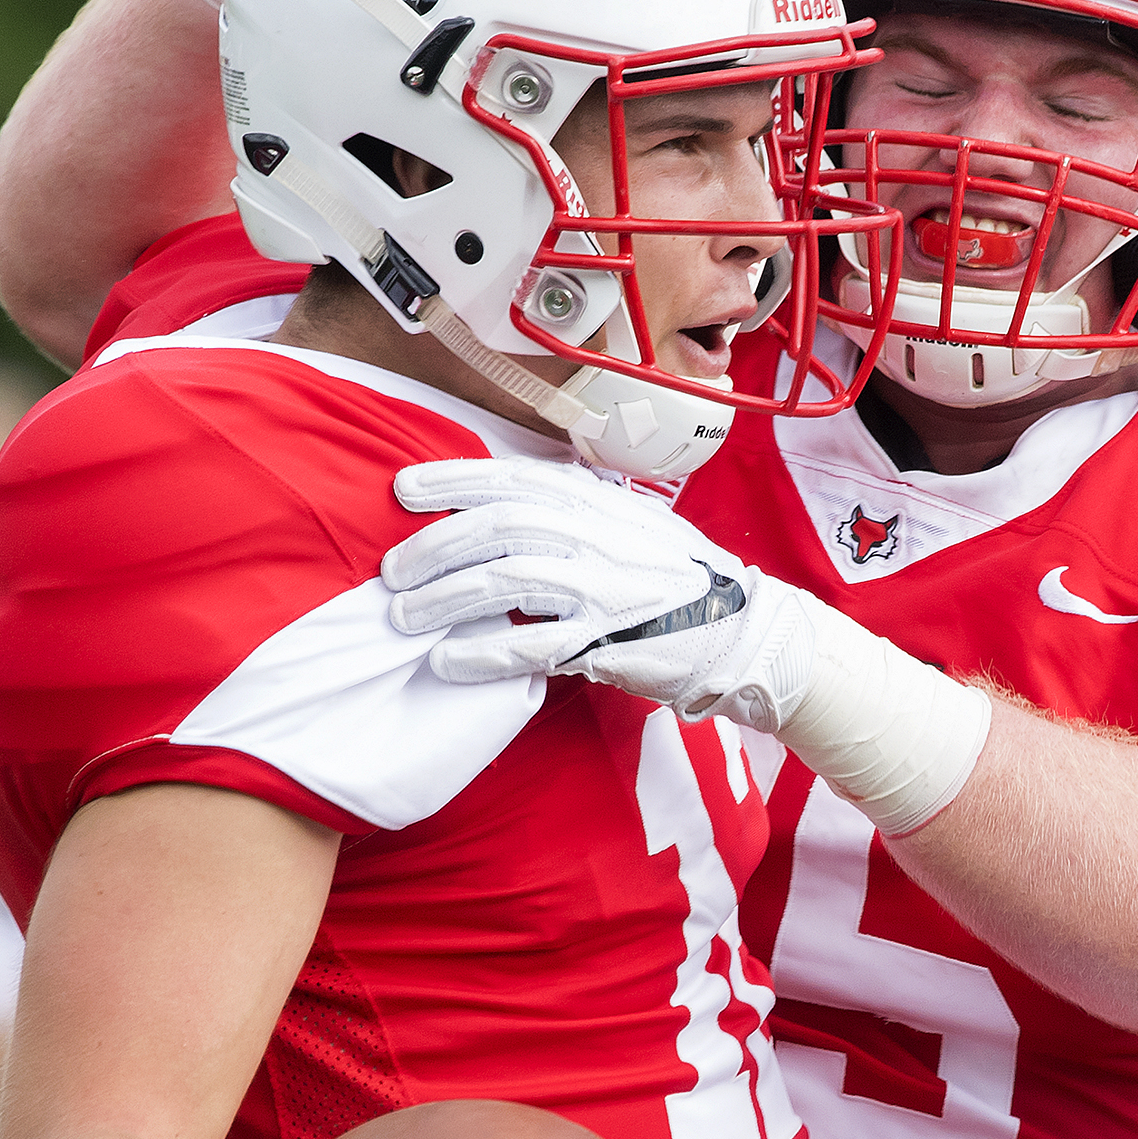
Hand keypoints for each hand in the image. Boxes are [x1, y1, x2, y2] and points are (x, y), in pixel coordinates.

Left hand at [385, 459, 819, 730]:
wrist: (745, 631)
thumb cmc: (678, 581)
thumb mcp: (630, 525)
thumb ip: (575, 511)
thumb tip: (504, 503)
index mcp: (601, 501)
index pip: (515, 478)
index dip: (454, 479)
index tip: (404, 490)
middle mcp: (601, 534)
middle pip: (500, 526)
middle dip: (436, 545)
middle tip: (392, 572)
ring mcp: (608, 586)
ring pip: (508, 579)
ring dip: (446, 597)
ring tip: (405, 617)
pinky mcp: (612, 639)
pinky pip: (534, 644)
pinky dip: (484, 652)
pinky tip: (448, 661)